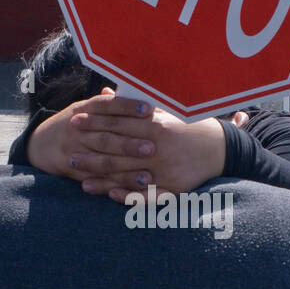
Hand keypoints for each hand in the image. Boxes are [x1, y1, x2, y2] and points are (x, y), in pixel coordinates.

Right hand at [27, 90, 156, 190]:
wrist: (40, 143)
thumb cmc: (74, 123)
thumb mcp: (85, 108)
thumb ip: (110, 104)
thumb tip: (136, 89)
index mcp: (84, 110)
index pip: (107, 106)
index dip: (127, 106)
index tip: (149, 108)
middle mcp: (78, 130)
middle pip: (105, 137)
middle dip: (129, 143)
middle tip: (152, 147)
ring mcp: (75, 152)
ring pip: (102, 162)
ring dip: (125, 170)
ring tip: (147, 176)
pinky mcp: (75, 171)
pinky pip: (98, 180)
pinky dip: (115, 186)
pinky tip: (132, 189)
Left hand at [28, 88, 248, 201]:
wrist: (221, 148)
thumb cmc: (189, 126)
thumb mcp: (165, 111)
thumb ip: (134, 106)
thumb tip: (106, 93)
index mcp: (156, 125)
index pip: (118, 123)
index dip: (95, 122)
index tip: (75, 121)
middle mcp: (159, 148)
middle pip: (117, 151)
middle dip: (91, 152)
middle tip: (69, 153)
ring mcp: (165, 170)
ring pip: (127, 175)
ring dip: (101, 178)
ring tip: (79, 179)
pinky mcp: (173, 188)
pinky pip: (146, 195)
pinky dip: (127, 196)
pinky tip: (109, 195)